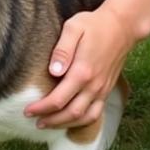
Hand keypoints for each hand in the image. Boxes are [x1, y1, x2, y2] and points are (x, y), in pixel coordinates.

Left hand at [24, 7, 134, 127]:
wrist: (122, 26)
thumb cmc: (94, 25)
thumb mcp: (74, 28)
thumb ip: (62, 50)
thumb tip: (53, 71)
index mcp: (82, 71)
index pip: (58, 99)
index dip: (41, 108)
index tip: (27, 111)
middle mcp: (94, 85)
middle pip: (70, 114)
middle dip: (51, 121)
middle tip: (34, 121)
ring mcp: (102, 89)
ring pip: (84, 118)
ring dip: (65, 125)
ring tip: (49, 124)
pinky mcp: (107, 89)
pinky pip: (96, 113)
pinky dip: (82, 122)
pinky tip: (70, 119)